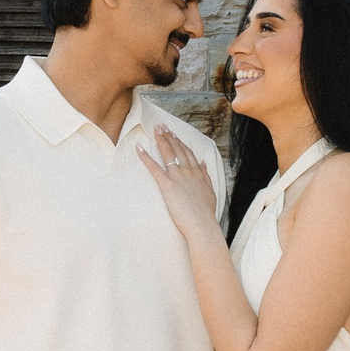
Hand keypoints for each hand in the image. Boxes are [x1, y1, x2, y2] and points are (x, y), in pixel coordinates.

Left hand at [136, 123, 220, 241]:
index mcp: (198, 173)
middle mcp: (188, 171)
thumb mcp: (210, 191)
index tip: (173, 133)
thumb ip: (206, 176)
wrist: (202, 224)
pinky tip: (139, 148)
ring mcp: (177, 177)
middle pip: (177, 149)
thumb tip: (203, 164)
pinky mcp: (167, 185)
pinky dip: (146, 157)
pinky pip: (154, 168)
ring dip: (161, 140)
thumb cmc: (206, 212)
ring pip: (168, 153)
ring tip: (154, 130)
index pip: (187, 152)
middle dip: (168, 136)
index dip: (179, 141)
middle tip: (161, 126)